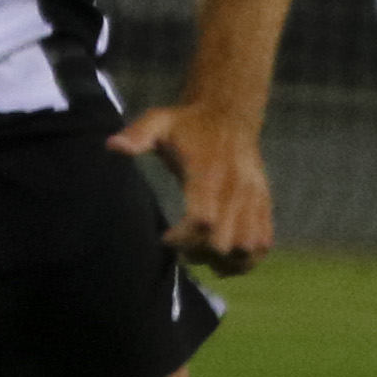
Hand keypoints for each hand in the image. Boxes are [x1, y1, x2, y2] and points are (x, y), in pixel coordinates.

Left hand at [112, 100, 273, 274]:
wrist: (230, 115)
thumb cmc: (188, 125)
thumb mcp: (159, 121)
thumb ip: (137, 134)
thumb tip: (112, 146)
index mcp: (208, 174)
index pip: (201, 220)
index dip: (182, 238)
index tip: (166, 237)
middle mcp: (236, 189)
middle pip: (224, 242)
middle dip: (200, 253)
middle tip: (182, 247)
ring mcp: (254, 199)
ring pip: (246, 248)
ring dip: (224, 261)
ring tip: (204, 255)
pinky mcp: (264, 205)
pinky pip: (263, 244)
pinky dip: (246, 260)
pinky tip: (225, 258)